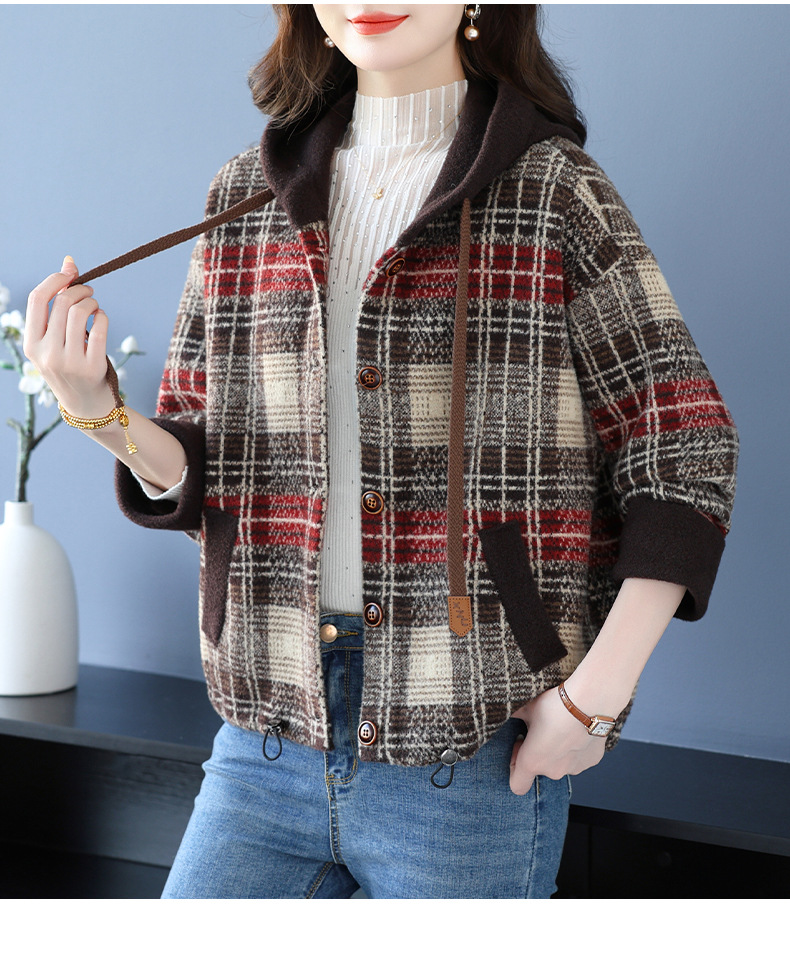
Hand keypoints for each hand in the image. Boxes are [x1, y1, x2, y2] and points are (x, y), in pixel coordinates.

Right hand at [25, 256, 114, 418]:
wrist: (85, 403)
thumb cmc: (68, 363)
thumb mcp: (53, 338)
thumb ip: (56, 303)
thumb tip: (69, 262)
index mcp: (31, 344)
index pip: (37, 299)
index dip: (55, 280)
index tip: (69, 274)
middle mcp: (46, 353)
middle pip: (63, 303)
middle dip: (79, 289)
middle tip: (88, 292)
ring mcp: (69, 362)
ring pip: (81, 312)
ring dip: (92, 302)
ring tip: (94, 305)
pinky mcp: (92, 367)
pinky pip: (100, 328)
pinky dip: (102, 316)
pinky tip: (101, 318)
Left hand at [509, 686, 605, 795]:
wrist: (590, 701)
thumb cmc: (555, 706)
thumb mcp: (525, 708)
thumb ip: (514, 717)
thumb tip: (509, 714)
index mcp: (532, 762)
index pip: (517, 785)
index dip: (514, 767)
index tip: (520, 747)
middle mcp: (553, 771)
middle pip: (541, 767)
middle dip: (539, 751)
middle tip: (542, 729)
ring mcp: (574, 768)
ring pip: (561, 762)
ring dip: (558, 750)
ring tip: (562, 727)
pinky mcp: (591, 761)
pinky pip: (579, 757)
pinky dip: (576, 747)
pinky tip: (577, 728)